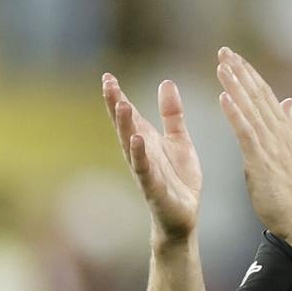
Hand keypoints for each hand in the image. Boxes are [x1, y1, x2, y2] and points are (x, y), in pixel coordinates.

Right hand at [102, 73, 201, 241]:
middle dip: (115, 105)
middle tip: (107, 83)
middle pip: (125, 125)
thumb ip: (172, 114)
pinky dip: (139, 155)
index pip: (129, 115)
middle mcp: (141, 153)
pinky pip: (144, 170)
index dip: (118, 96)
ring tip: (120, 104)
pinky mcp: (154, 188)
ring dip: (124, 126)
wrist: (184, 215)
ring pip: (131, 145)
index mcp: (147, 140)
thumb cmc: (178, 178)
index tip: (107, 76)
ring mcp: (145, 170)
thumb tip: (166, 82)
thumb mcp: (179, 140)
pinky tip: (136, 139)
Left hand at [215, 48, 291, 239]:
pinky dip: (235, 113)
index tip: (234, 57)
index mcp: (283, 131)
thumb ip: (287, 124)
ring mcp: (271, 146)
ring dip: (236, 85)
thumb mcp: (290, 151)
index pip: (265, 96)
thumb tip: (290, 102)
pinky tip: (224, 97)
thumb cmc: (291, 189)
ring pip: (251, 109)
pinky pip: (246, 132)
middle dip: (240, 72)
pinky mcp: (262, 160)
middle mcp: (279, 133)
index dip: (250, 75)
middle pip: (258, 96)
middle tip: (223, 50)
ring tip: (222, 65)